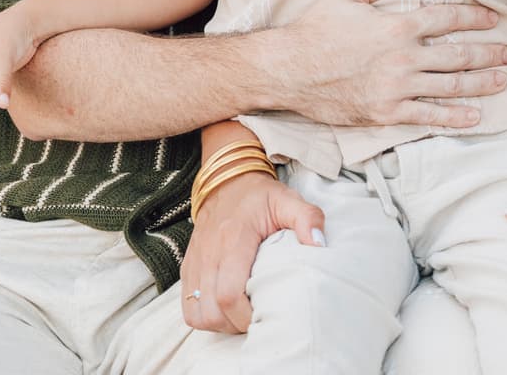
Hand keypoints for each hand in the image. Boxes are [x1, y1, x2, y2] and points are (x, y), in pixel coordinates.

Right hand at [180, 172, 324, 333]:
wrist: (226, 181)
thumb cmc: (260, 196)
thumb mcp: (287, 199)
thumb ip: (307, 218)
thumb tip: (319, 245)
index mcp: (233, 239)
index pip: (229, 294)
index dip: (246, 315)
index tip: (267, 313)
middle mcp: (209, 253)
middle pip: (212, 311)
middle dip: (236, 325)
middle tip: (258, 319)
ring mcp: (195, 262)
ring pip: (196, 314)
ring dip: (219, 323)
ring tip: (242, 316)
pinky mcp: (188, 267)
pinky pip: (187, 307)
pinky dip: (205, 317)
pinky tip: (225, 310)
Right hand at [270, 0, 506, 129]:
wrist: (288, 70)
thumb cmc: (316, 28)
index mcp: (397, 26)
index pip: (447, 17)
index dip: (474, 16)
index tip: (491, 18)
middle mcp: (404, 58)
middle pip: (458, 55)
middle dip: (488, 53)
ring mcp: (397, 89)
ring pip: (450, 86)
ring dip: (481, 84)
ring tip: (501, 81)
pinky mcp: (387, 113)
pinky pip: (428, 117)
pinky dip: (454, 118)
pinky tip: (474, 116)